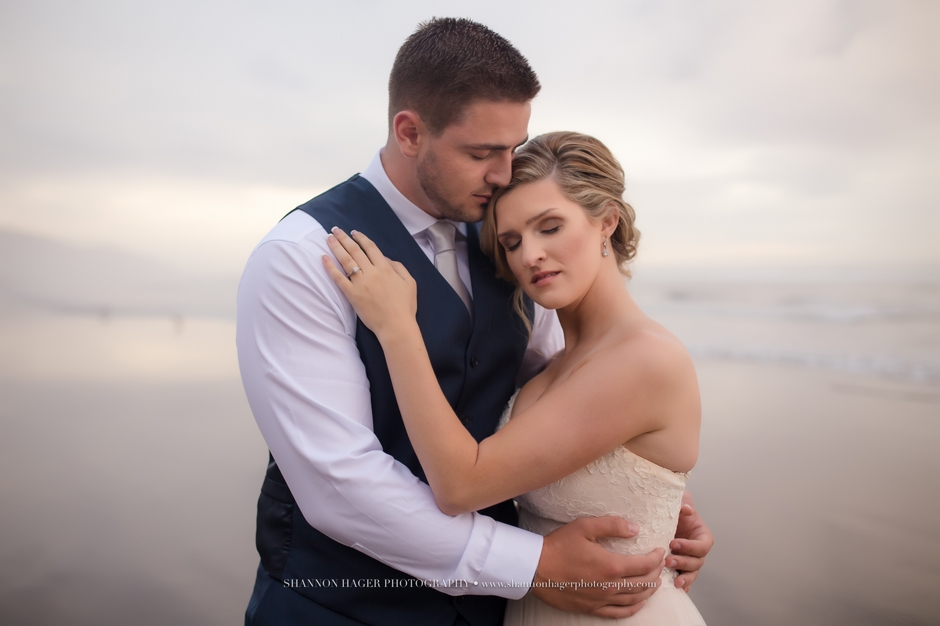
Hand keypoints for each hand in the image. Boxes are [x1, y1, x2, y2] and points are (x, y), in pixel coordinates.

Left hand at [323, 227, 416, 339]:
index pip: (370, 247)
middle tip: (335, 230)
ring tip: (328, 238)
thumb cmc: (405, 306)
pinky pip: (338, 278)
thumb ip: (398, 267)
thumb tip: (385, 258)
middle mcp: (372, 272)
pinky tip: (324, 258)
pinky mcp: (352, 295)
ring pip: (346, 260)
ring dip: (336, 247)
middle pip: (355, 250)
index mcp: (385, 268)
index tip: (354, 232)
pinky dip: (330, 267)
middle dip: (344, 238)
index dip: (361, 238)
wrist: (396, 325)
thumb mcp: (410, 282)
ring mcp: (360, 283)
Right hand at [532, 516, 664, 618]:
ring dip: (649, 591)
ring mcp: (601, 599)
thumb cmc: (559, 545)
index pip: (644, 565)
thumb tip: (635, 528)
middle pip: (643, 583)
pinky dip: (633, 608)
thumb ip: (612, 525)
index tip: (660, 551)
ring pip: (634, 599)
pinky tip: (638, 603)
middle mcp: (610, 586)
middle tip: (659, 564)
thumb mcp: (585, 527)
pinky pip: (619, 612)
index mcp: (611, 566)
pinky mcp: (592, 608)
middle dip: (655, 573)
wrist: (536, 568)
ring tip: (654, 582)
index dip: (656, 558)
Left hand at [668, 490, 713, 591]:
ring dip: (684, 577)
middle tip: (668, 560)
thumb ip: (684, 502)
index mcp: (702, 535)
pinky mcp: (680, 567)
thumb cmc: (674, 507)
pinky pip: (684, 579)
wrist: (663, 516)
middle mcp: (698, 550)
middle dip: (684, 563)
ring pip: (692, 573)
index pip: (703, 545)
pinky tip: (675, 589)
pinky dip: (682, 585)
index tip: (674, 543)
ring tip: (674, 581)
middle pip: (698, 562)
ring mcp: (689, 560)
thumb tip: (686, 510)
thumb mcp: (680, 500)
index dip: (690, 547)